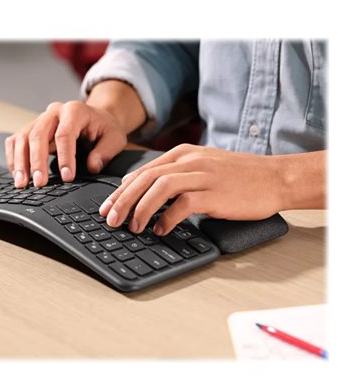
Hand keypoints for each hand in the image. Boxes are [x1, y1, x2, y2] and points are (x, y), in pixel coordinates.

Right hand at [4, 101, 126, 187]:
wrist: (95, 118)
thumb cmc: (103, 129)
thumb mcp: (115, 138)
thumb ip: (105, 152)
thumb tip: (92, 166)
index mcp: (75, 111)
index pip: (65, 134)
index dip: (65, 157)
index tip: (68, 177)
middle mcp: (53, 112)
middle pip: (38, 134)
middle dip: (37, 161)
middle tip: (39, 183)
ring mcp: (39, 119)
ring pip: (22, 138)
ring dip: (20, 162)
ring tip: (22, 183)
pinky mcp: (30, 129)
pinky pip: (15, 141)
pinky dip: (13, 158)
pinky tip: (17, 174)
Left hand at [98, 144, 285, 235]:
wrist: (276, 178)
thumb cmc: (238, 177)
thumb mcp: (202, 167)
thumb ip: (175, 176)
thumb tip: (145, 194)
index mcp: (182, 153)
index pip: (142, 171)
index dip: (121, 190)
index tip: (107, 206)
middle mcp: (189, 160)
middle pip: (145, 178)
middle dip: (122, 200)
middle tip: (109, 219)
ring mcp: (203, 175)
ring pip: (159, 188)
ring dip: (140, 208)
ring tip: (131, 227)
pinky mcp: (215, 193)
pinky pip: (183, 204)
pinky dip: (167, 218)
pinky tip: (160, 230)